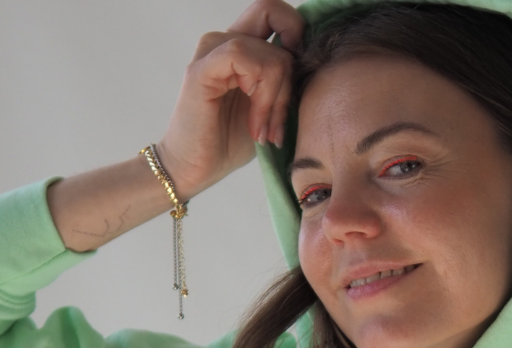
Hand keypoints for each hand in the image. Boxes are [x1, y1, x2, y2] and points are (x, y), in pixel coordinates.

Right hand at [156, 0, 303, 201]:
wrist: (195, 168)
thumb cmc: (230, 142)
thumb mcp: (272, 108)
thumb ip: (287, 81)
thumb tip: (316, 66)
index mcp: (242, 45)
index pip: (277, 13)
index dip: (297, 36)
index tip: (297, 84)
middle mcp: (225, 39)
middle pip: (277, 14)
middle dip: (292, 73)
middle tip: (280, 119)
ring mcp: (212, 49)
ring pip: (273, 56)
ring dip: (278, 100)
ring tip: (265, 131)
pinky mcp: (202, 68)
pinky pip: (247, 60)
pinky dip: (261, 98)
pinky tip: (254, 126)